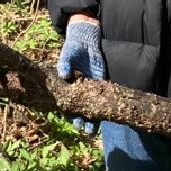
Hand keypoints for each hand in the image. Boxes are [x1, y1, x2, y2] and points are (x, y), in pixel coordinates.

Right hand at [57, 18, 105, 133]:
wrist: (86, 41)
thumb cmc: (72, 49)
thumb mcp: (67, 55)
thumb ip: (64, 64)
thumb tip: (64, 75)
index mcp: (66, 88)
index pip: (67, 106)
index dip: (69, 115)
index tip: (73, 122)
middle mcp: (77, 92)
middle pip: (79, 111)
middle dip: (82, 121)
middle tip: (85, 129)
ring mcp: (90, 89)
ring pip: (91, 108)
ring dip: (92, 119)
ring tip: (93, 129)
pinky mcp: (100, 83)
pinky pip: (102, 97)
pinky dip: (103, 106)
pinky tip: (106, 113)